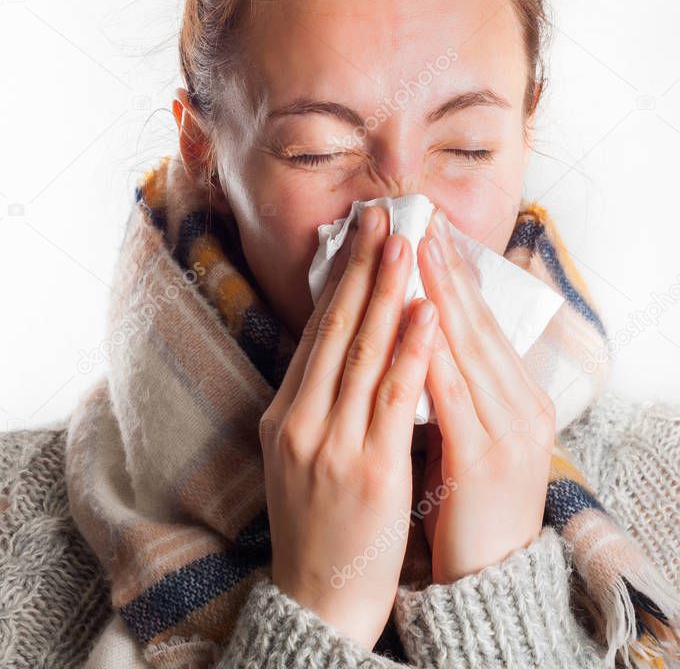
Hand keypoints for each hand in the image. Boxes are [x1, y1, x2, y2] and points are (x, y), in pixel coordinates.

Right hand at [258, 205, 439, 649]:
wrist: (317, 598)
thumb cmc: (320, 522)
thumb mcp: (300, 452)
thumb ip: (318, 399)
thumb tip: (345, 343)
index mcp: (286, 413)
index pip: (318, 331)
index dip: (341, 278)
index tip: (360, 235)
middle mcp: (303, 420)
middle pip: (337, 329)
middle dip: (361, 267)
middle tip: (382, 215)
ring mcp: (332, 443)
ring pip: (364, 352)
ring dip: (387, 292)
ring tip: (406, 244)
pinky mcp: (368, 469)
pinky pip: (392, 399)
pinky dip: (410, 351)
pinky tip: (425, 313)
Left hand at [415, 207, 556, 583]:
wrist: (489, 581)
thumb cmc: (470, 506)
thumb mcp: (472, 436)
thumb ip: (454, 386)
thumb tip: (421, 331)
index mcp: (520, 398)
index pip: (481, 322)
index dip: (453, 275)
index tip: (426, 233)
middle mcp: (522, 406)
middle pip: (476, 323)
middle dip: (443, 268)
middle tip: (419, 220)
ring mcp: (508, 430)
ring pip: (467, 347)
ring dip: (437, 293)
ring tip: (413, 249)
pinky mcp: (484, 458)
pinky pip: (453, 393)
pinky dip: (431, 351)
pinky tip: (414, 318)